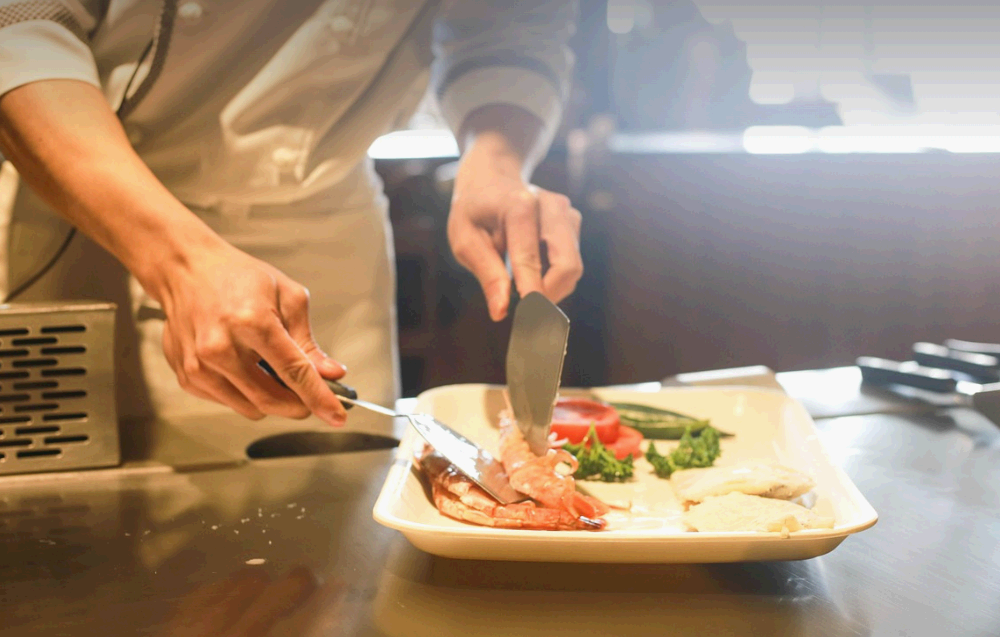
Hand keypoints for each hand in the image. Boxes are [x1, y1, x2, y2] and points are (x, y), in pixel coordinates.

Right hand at [149, 238, 347, 425]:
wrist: (186, 270)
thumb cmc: (237, 277)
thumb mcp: (287, 297)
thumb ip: (308, 342)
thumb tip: (330, 374)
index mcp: (251, 322)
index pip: (293, 372)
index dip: (319, 398)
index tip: (337, 416)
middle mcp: (220, 347)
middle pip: (272, 399)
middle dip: (299, 405)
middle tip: (312, 396)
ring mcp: (199, 366)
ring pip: (252, 408)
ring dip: (273, 400)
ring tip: (272, 369)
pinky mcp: (187, 377)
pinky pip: (229, 403)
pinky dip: (246, 393)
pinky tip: (245, 367)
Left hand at [448, 136, 582, 320]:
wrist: (492, 178)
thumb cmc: (474, 211)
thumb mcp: (465, 240)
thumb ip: (486, 274)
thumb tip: (501, 311)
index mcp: (519, 206)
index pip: (530, 259)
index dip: (533, 294)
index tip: (530, 323)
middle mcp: (551, 206)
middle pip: (567, 265)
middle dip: (549, 296)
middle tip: (526, 315)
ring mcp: (567, 213)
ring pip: (572, 268)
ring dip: (550, 288)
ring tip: (520, 286)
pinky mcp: (574, 223)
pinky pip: (571, 263)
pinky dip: (553, 278)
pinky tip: (531, 271)